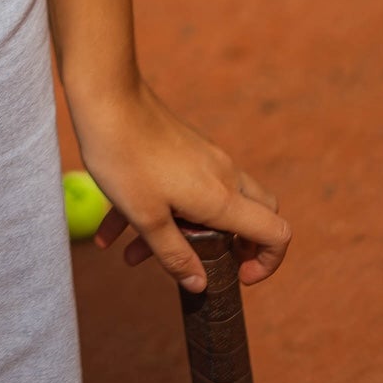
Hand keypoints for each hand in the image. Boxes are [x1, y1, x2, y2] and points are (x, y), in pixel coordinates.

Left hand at [68, 74, 290, 290]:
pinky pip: (180, 187)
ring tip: (132, 256)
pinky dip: (153, 210)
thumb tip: (201, 286)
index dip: (269, 262)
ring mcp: (203, 158)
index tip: (240, 277)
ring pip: (205, 204)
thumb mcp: (146, 217)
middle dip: (233, 247)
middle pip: (253, 215)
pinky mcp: (182, 148)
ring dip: (177, 232)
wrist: (105, 96)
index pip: (276, 233)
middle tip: (202, 262)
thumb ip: (175, 255)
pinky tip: (109, 231)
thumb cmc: (125, 157)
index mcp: (222, 198)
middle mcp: (222, 175)